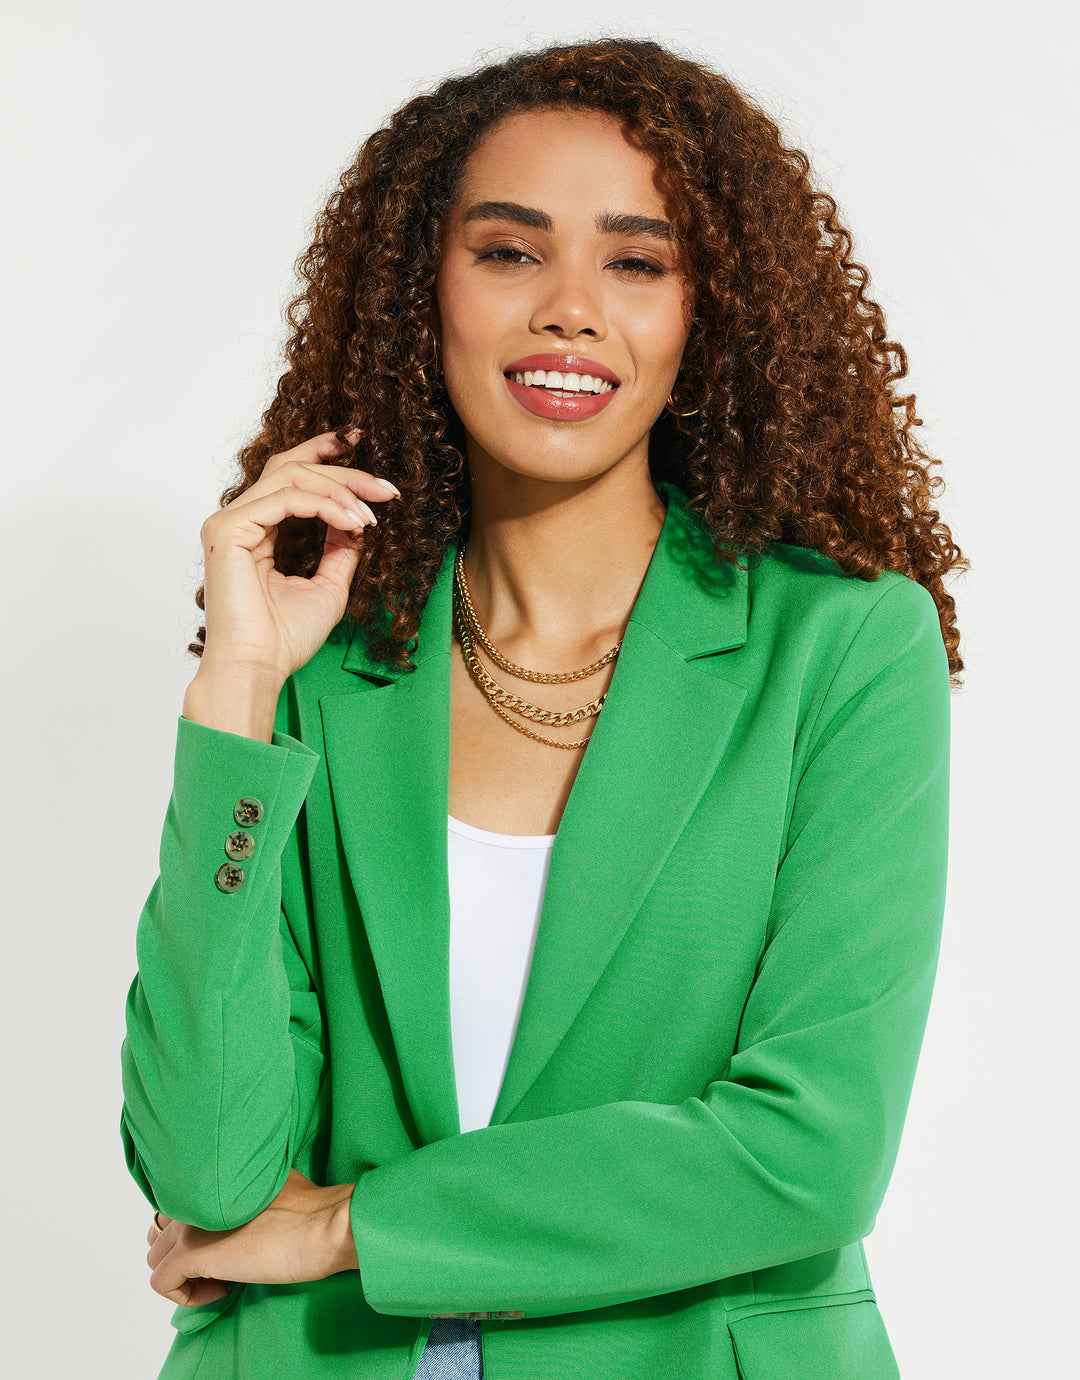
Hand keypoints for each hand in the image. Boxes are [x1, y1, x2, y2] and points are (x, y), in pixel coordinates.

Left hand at [146, 1170, 357, 1307]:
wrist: (324, 1226)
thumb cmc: (312, 1210)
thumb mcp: (273, 1186)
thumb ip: (246, 1192)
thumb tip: (247, 1208)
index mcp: (216, 1178)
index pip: (175, 1210)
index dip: (194, 1236)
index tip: (224, 1248)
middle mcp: (196, 1197)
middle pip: (160, 1235)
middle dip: (184, 1259)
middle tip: (221, 1268)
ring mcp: (190, 1224)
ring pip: (155, 1259)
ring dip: (184, 1277)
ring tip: (222, 1280)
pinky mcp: (190, 1253)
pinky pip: (162, 1283)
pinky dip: (187, 1296)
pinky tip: (223, 1290)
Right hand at [195, 428, 400, 689]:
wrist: (259, 669)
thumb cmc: (284, 639)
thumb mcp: (329, 585)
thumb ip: (340, 548)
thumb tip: (358, 519)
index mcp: (255, 530)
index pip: (289, 475)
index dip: (324, 453)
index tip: (362, 443)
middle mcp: (239, 520)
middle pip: (293, 468)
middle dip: (344, 471)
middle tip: (386, 488)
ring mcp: (229, 522)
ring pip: (291, 476)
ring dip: (341, 490)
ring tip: (373, 514)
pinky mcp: (227, 530)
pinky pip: (286, 499)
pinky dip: (326, 506)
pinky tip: (354, 523)